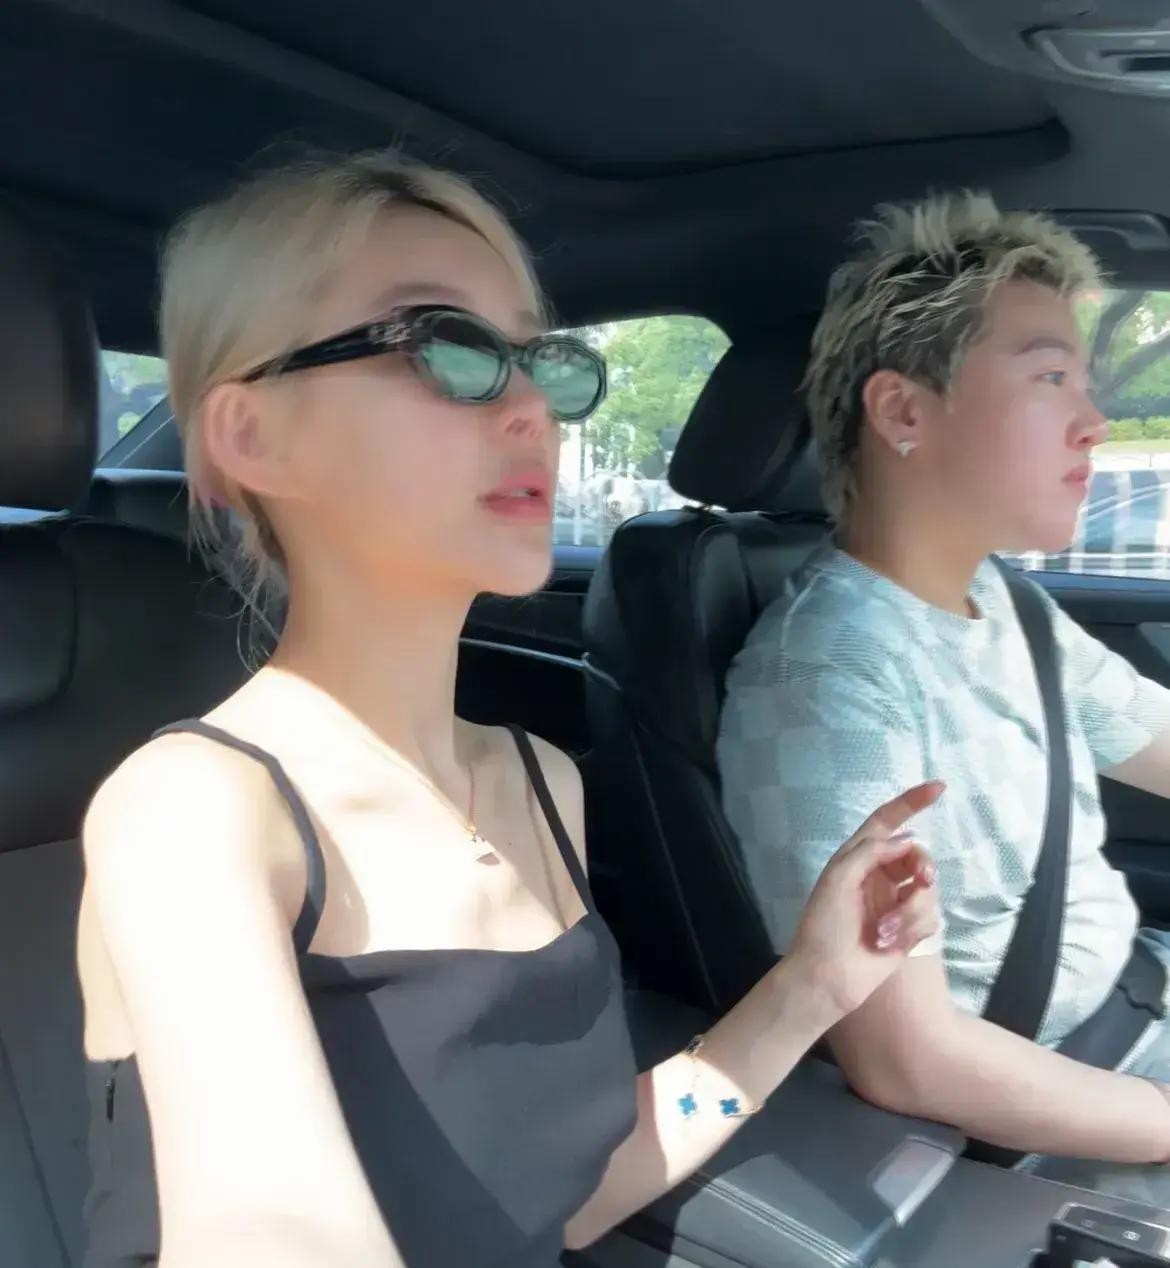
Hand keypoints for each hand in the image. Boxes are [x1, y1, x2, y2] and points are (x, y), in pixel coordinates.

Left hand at [785, 782, 944, 1021]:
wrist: (827, 978)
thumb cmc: (823, 926)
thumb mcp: (838, 879)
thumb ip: (871, 852)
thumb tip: (907, 841)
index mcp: (857, 857)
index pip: (886, 821)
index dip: (911, 802)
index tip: (939, 788)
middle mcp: (878, 875)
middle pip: (918, 855)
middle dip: (923, 867)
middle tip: (921, 881)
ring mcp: (895, 902)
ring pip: (928, 889)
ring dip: (913, 910)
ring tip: (887, 932)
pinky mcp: (909, 929)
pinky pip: (930, 916)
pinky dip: (914, 928)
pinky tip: (892, 944)